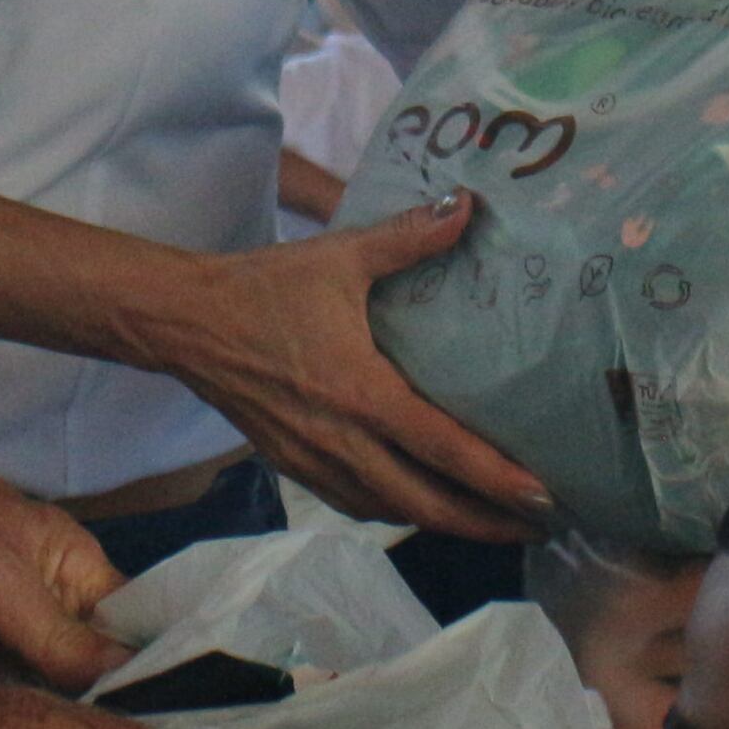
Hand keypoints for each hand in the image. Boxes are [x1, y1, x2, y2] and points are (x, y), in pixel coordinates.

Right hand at [140, 201, 548, 539]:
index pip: (443, 449)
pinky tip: (418, 504)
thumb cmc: (263, 288)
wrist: (183, 322)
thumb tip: (467, 205)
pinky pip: (357, 504)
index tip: (544, 496)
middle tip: (540, 523)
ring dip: (444, 523)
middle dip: (485, 520)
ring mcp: (314, 462)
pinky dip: (397, 511)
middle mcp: (341, 442)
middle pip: (426, 504)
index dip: (496, 479)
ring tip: (491, 521)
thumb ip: (408, 235)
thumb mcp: (339, 255)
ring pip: (391, 512)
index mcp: (361, 394)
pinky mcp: (293, 466)